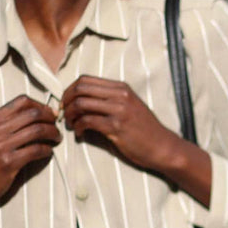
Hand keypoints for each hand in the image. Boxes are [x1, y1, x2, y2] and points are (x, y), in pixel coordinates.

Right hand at [0, 95, 62, 211]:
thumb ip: (4, 125)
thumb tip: (32, 115)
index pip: (22, 101)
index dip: (40, 105)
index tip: (49, 114)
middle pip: (33, 114)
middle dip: (50, 118)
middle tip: (56, 126)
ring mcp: (1, 146)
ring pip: (37, 130)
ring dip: (52, 133)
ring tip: (57, 138)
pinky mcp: (9, 163)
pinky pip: (36, 150)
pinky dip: (47, 150)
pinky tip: (48, 152)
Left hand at [59, 76, 182, 172]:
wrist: (163, 147)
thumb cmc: (145, 130)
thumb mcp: (130, 107)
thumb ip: (110, 100)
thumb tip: (82, 101)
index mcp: (121, 88)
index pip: (86, 79)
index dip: (70, 90)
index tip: (66, 103)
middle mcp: (120, 95)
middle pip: (80, 88)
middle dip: (66, 101)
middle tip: (64, 114)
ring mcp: (119, 110)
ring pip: (81, 104)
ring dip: (70, 115)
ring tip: (71, 125)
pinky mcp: (117, 127)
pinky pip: (88, 121)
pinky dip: (78, 127)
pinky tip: (80, 134)